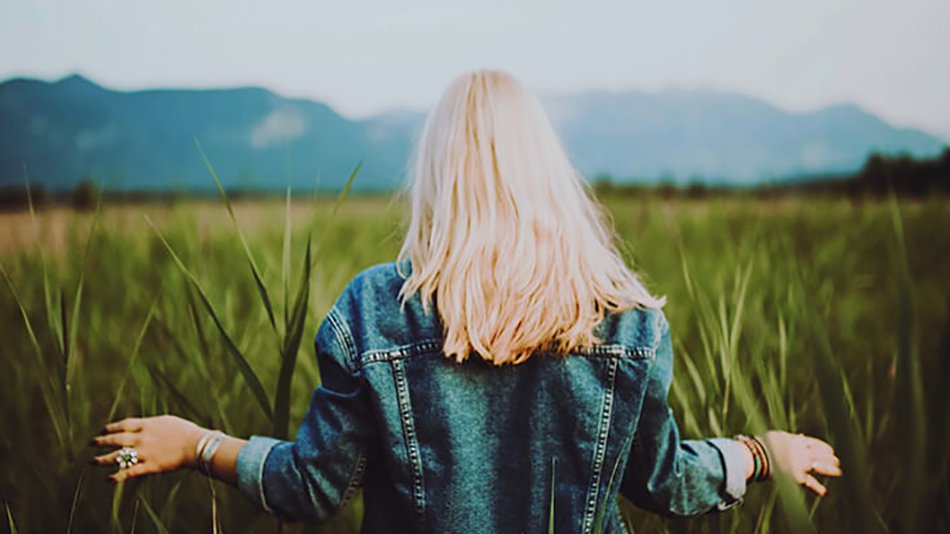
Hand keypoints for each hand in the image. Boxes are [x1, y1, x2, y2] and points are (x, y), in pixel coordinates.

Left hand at [90, 415, 207, 482]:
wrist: (196, 445)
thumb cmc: (186, 431)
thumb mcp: (168, 421)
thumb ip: (153, 424)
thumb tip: (144, 425)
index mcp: (147, 424)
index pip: (123, 424)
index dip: (111, 427)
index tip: (103, 430)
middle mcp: (142, 438)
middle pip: (116, 439)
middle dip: (102, 441)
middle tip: (92, 443)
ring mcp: (144, 453)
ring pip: (118, 456)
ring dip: (103, 459)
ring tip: (93, 461)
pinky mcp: (149, 466)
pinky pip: (129, 472)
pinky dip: (118, 476)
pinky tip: (108, 479)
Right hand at [759, 430, 842, 495]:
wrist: (758, 455)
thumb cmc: (764, 444)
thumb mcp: (778, 436)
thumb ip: (792, 438)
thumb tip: (802, 436)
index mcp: (797, 441)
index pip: (815, 443)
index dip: (824, 447)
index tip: (830, 450)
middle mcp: (802, 452)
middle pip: (821, 455)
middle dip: (830, 458)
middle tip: (837, 461)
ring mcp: (801, 464)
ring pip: (820, 467)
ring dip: (830, 470)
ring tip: (838, 472)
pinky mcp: (797, 476)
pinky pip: (809, 483)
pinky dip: (817, 488)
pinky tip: (824, 492)